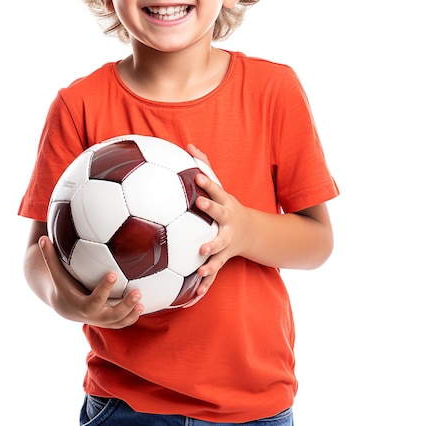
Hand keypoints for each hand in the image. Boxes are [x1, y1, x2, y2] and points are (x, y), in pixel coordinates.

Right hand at [37, 235, 143, 328]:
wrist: (66, 307)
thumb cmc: (63, 285)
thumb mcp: (56, 274)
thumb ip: (50, 257)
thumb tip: (43, 238)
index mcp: (82, 304)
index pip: (95, 298)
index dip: (104, 288)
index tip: (113, 274)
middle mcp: (94, 315)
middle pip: (111, 314)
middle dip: (124, 305)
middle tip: (136, 291)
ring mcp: (103, 320)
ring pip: (119, 321)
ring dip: (131, 312)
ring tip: (143, 300)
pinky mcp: (110, 321)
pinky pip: (122, 322)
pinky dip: (133, 316)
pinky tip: (144, 304)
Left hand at [185, 144, 253, 298]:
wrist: (253, 233)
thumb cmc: (227, 206)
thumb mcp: (221, 186)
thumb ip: (204, 166)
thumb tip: (188, 144)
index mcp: (225, 205)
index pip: (216, 191)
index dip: (207, 185)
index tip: (196, 179)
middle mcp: (227, 223)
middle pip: (220, 218)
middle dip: (211, 213)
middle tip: (199, 207)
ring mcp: (227, 242)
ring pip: (219, 250)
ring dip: (211, 257)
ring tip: (200, 264)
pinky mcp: (223, 259)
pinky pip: (213, 272)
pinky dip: (204, 285)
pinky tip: (192, 296)